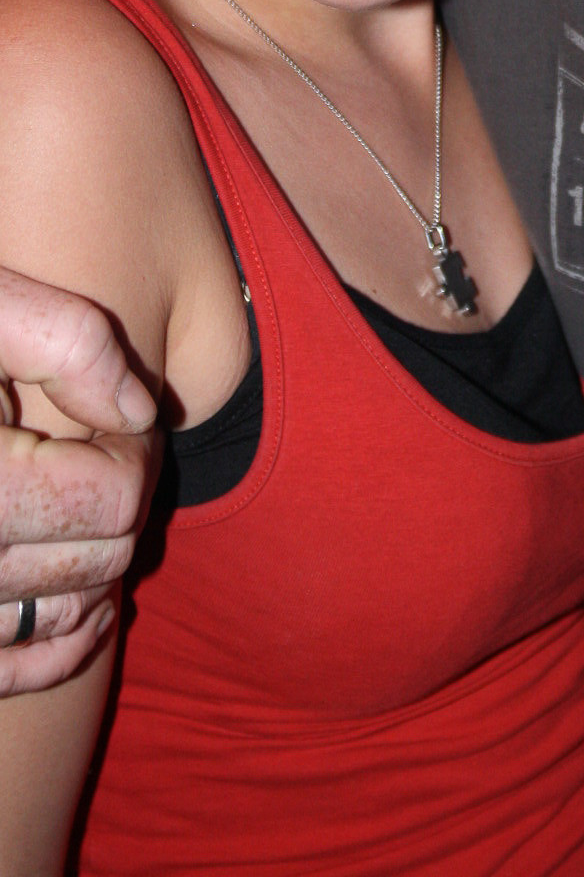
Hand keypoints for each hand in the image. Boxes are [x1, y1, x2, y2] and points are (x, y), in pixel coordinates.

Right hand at [0, 267, 156, 693]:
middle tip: (95, 447)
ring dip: (91, 559)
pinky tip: (71, 588)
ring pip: (68, 615)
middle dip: (117, 497)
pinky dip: (59, 638)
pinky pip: (17, 670)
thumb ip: (68, 342)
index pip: (117, 496)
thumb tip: (137, 411)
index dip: (135, 448)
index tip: (113, 415)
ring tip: (70, 496)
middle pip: (102, 558)